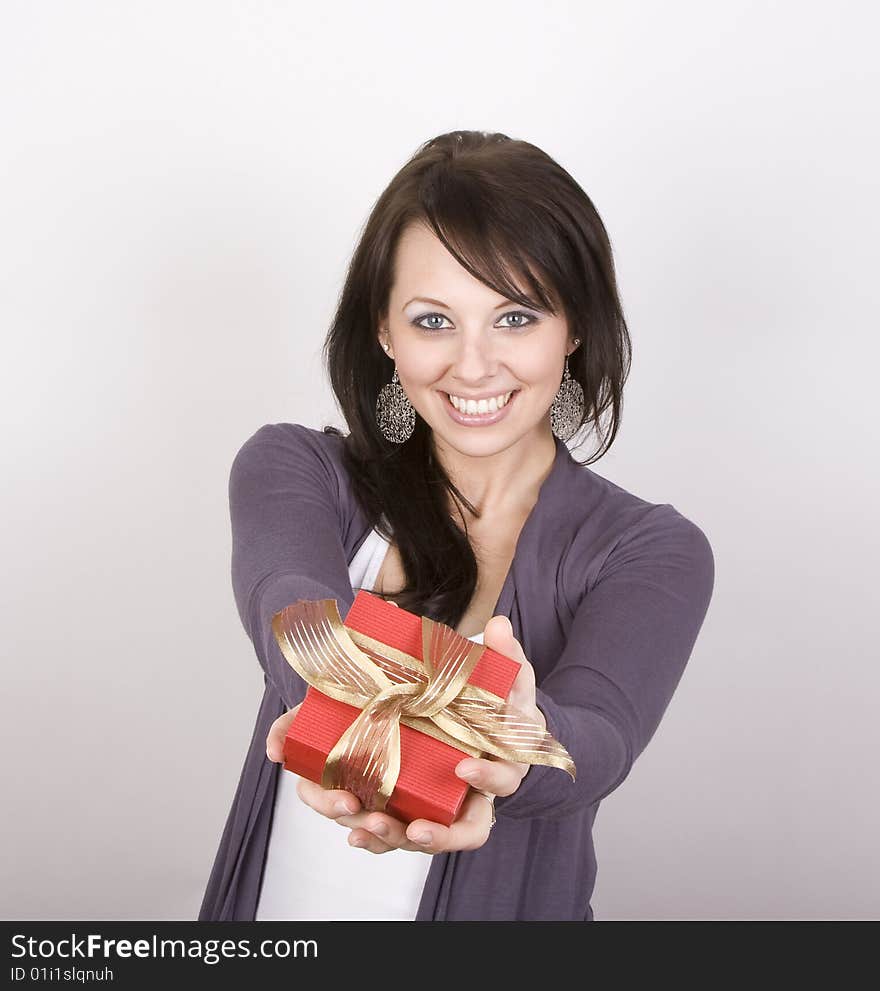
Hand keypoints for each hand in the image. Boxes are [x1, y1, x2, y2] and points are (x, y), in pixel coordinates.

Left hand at [264, 614, 544, 854]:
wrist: (490, 722)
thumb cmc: (502, 704)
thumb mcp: (510, 676)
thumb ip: (506, 652)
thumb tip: (498, 623)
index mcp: (503, 763)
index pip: (502, 780)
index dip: (486, 780)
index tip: (463, 768)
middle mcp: (476, 796)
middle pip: (464, 830)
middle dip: (437, 835)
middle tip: (412, 829)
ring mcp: (445, 805)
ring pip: (424, 835)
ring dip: (394, 836)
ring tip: (367, 825)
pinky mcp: (417, 806)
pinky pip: (397, 829)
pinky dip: (374, 834)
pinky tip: (353, 830)